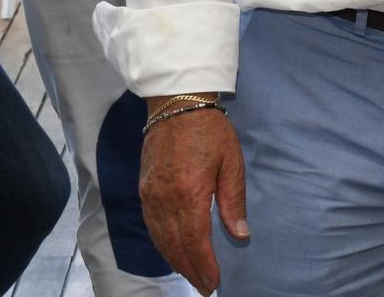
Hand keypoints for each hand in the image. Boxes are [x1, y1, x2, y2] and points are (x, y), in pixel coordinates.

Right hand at [140, 105, 248, 294]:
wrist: (177, 104)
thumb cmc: (211, 131)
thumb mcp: (232, 163)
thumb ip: (234, 201)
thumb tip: (240, 234)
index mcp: (189, 193)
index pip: (195, 240)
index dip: (204, 265)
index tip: (213, 282)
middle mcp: (164, 199)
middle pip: (175, 245)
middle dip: (190, 269)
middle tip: (204, 286)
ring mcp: (150, 195)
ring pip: (160, 239)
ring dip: (175, 260)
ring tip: (191, 274)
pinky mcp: (144, 190)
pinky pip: (152, 226)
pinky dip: (162, 244)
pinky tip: (173, 251)